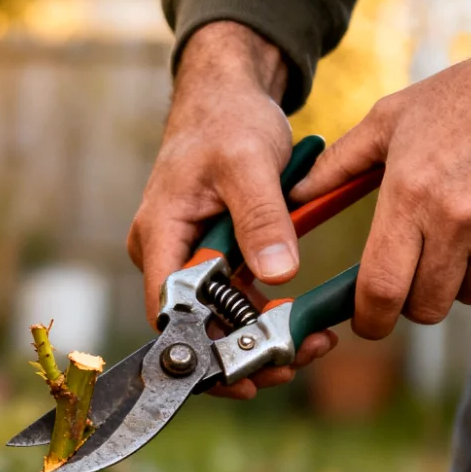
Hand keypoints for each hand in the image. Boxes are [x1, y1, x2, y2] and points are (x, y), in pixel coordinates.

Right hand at [127, 21, 335, 399]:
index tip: (242, 372)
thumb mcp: (249, 163)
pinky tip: (303, 325)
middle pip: (193, 327)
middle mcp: (163, 255)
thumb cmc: (227, 122)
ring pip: (216, 321)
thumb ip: (262, 219)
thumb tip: (278, 274)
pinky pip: (232, 304)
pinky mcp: (210, 259)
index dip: (202, 350)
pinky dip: (265, 318)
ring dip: (259, 339)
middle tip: (293, 362)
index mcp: (160, 234)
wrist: (226, 98)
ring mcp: (185, 259)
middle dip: (241, 353)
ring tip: (310, 345)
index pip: (169, 311)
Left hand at [290, 25, 470, 339]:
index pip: (381, 289)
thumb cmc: (466, 96)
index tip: (368, 319)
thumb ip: (338, 166)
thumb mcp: (391, 119)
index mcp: (411, 195)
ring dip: (462, 277)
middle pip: (426, 307)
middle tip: (419, 267)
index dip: (370, 318)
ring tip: (466, 228)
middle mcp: (459, 222)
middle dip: (415, 298)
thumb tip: (293, 198)